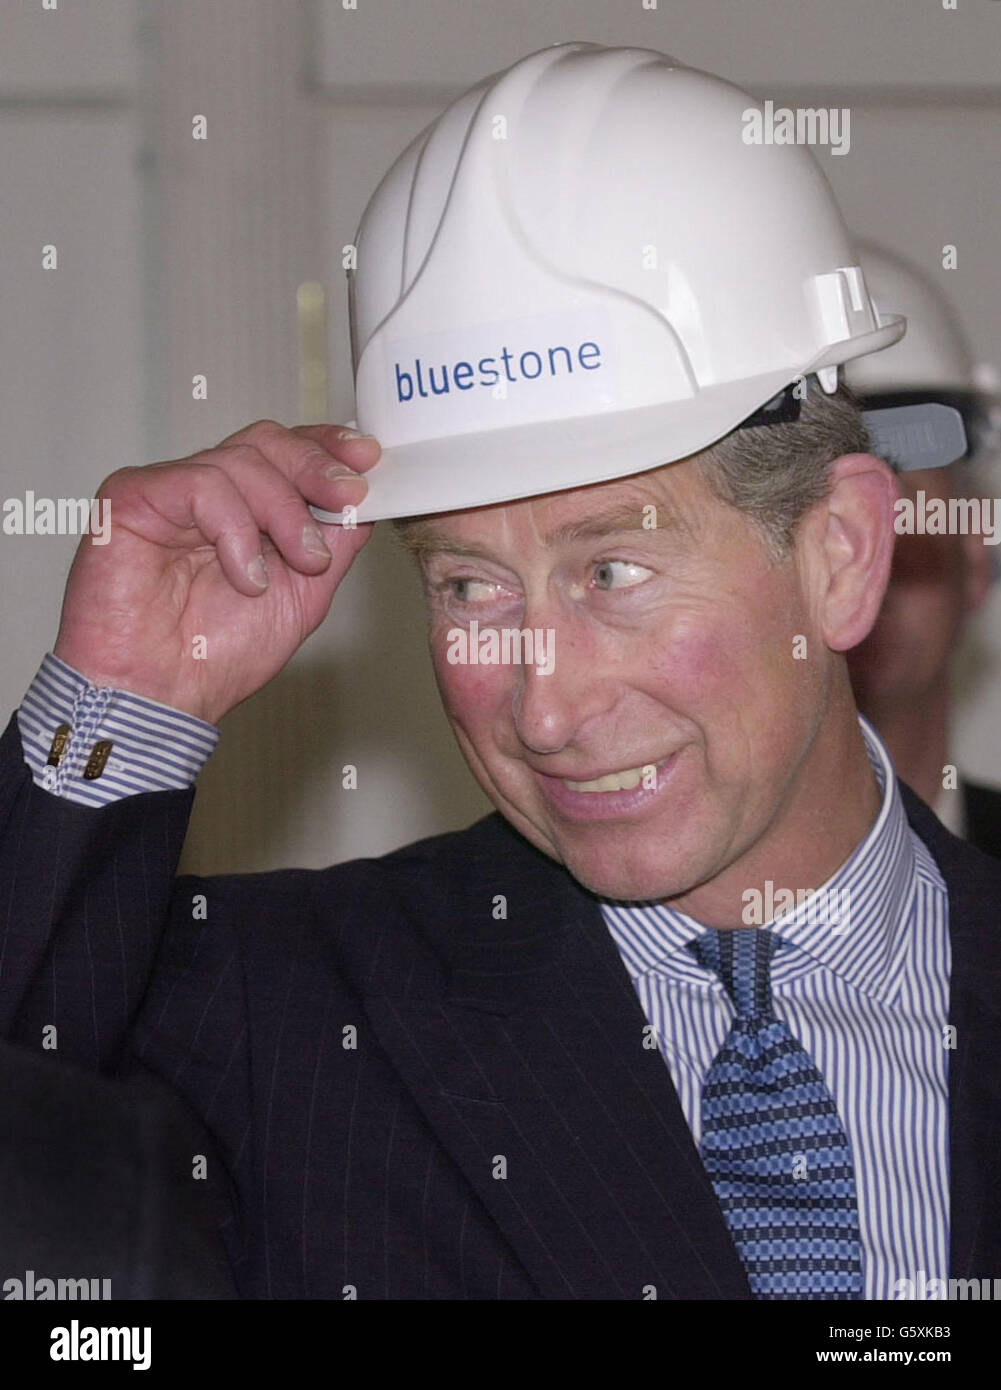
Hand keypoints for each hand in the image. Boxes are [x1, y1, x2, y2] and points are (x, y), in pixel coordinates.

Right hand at [53, 420, 379, 723]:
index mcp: (243, 509)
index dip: (326, 446)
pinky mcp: (131, 497)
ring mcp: (168, 492)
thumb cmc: (215, 655)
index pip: (285, 451)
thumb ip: (334, 543)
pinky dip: (236, 531)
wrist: (162, 696)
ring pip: (241, 461)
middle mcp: (205, 494)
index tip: (367, 460)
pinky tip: (246, 577)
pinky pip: (200, 485)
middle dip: (316, 466)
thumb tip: (363, 498)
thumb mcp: (304, 595)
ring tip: (301, 564)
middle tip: (347, 496)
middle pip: (265, 441)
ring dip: (285, 513)